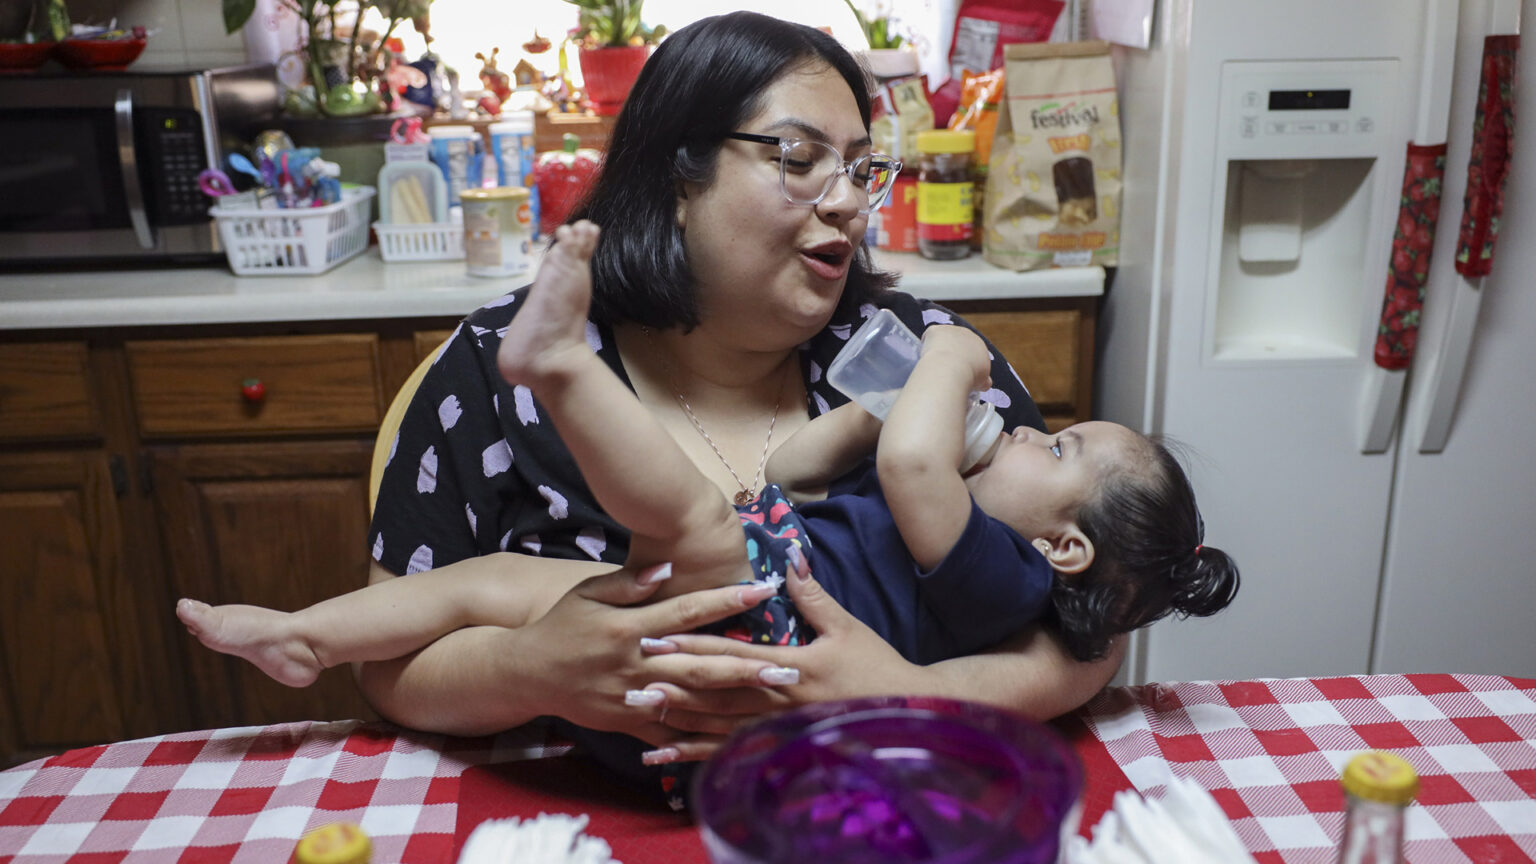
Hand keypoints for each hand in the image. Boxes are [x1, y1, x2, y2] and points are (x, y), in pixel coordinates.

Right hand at [511, 564, 795, 747]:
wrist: (527, 673)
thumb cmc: (562, 625)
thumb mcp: (589, 593)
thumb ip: (630, 582)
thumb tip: (669, 566)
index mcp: (628, 627)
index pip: (687, 611)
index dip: (726, 600)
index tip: (762, 590)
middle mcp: (634, 663)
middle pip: (699, 664)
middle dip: (746, 667)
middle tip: (788, 667)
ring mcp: (632, 697)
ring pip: (691, 701)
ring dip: (735, 702)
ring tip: (772, 700)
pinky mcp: (628, 723)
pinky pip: (669, 733)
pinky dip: (699, 737)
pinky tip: (733, 737)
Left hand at [634, 563, 922, 761]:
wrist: (906, 714)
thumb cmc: (876, 667)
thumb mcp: (847, 627)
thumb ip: (813, 595)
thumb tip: (789, 559)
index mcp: (792, 667)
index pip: (731, 654)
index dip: (692, 645)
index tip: (657, 635)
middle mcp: (779, 701)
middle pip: (715, 692)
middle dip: (672, 682)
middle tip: (631, 674)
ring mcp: (779, 729)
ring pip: (718, 726)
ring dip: (678, 720)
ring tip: (641, 713)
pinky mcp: (781, 746)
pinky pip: (733, 753)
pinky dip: (699, 755)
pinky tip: (669, 758)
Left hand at [920, 325, 991, 390]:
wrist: (951, 370)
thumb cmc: (967, 378)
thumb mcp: (981, 382)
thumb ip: (984, 381)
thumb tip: (986, 383)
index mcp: (980, 346)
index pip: (970, 351)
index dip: (963, 362)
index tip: (956, 372)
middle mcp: (967, 334)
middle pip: (957, 343)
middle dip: (951, 354)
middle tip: (944, 369)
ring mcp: (951, 330)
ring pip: (943, 339)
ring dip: (939, 348)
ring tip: (935, 364)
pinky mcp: (936, 330)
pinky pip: (929, 336)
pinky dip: (926, 344)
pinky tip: (926, 355)